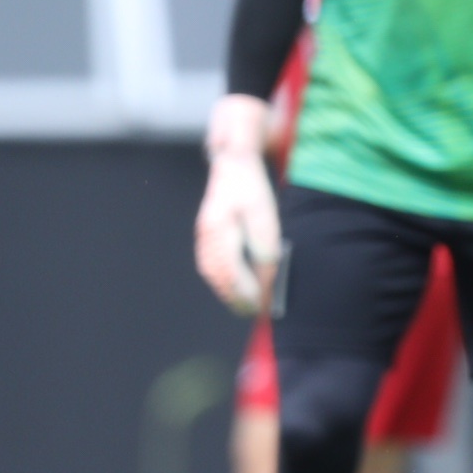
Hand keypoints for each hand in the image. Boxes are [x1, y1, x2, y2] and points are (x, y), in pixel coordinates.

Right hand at [196, 95, 281, 315]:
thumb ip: (265, 247)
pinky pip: (211, 263)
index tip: (264, 307)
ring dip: (229, 291)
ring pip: (213, 272)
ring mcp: (204, 233)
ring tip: (247, 306)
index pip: (232, 274)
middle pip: (220, 277)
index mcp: (220, 229)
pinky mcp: (207, 232)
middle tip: (257, 313)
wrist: (234, 158)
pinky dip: (223, 279)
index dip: (249, 294)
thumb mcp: (265, 214)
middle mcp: (207, 234)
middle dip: (238, 298)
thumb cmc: (253, 186)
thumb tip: (267, 278)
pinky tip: (236, 287)